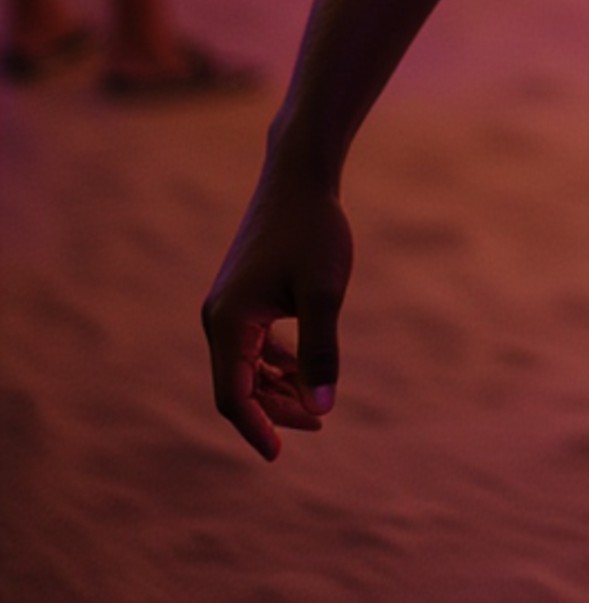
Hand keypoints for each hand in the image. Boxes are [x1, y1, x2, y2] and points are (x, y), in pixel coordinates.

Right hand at [202, 177, 352, 460]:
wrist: (300, 177)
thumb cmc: (313, 230)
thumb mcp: (324, 292)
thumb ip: (322, 350)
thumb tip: (323, 408)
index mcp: (228, 323)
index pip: (233, 396)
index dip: (256, 428)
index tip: (279, 454)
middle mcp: (219, 318)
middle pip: (239, 386)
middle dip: (275, 410)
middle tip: (319, 421)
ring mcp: (229, 307)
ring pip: (246, 368)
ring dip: (276, 388)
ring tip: (316, 404)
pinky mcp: (243, 296)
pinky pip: (252, 347)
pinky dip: (276, 364)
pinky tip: (303, 371)